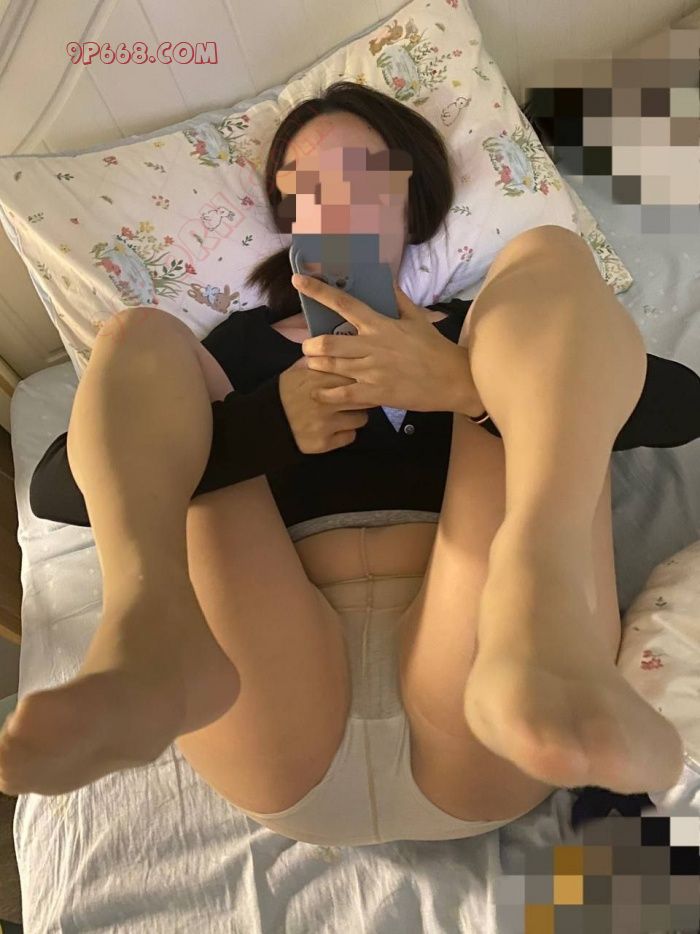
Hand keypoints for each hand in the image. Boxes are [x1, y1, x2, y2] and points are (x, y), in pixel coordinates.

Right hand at [279, 356, 369, 454]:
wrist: (265, 422)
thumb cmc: (285, 392)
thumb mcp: (297, 370)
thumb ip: (319, 360)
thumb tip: (341, 350)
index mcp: (319, 379)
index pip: (355, 375)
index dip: (359, 378)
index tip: (357, 381)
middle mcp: (324, 401)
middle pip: (363, 397)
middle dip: (362, 397)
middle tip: (356, 398)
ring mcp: (325, 424)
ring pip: (361, 418)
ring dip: (355, 416)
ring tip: (344, 414)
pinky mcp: (324, 443)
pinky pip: (351, 436)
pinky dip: (346, 433)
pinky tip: (336, 428)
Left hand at [292, 273, 475, 413]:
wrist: (453, 379)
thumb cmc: (434, 347)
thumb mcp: (417, 318)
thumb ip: (397, 298)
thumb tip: (385, 278)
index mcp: (380, 324)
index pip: (344, 303)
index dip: (318, 291)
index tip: (297, 281)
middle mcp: (372, 346)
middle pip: (328, 342)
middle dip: (310, 345)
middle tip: (308, 347)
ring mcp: (372, 372)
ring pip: (331, 367)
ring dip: (315, 365)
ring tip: (311, 365)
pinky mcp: (376, 394)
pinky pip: (342, 395)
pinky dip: (325, 394)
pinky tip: (317, 393)